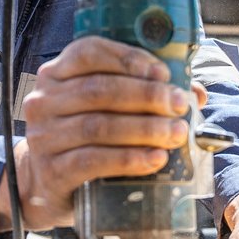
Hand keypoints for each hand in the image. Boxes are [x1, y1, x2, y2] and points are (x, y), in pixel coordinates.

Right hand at [0, 37, 194, 231]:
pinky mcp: (51, 171)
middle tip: (178, 106)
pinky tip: (155, 159)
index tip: (163, 74)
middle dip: (146, 96)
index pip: (89, 52)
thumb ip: (144, 94)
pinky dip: (128, 159)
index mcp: (56, 74)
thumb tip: (195, 94)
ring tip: (175, 134)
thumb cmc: (84, 139)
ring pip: (98, 126)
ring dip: (144, 129)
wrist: (46, 186)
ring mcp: (43, 137)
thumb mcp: (105, 110)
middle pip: (99, 90)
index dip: (128, 59)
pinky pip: (92, 161)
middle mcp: (43, 101)